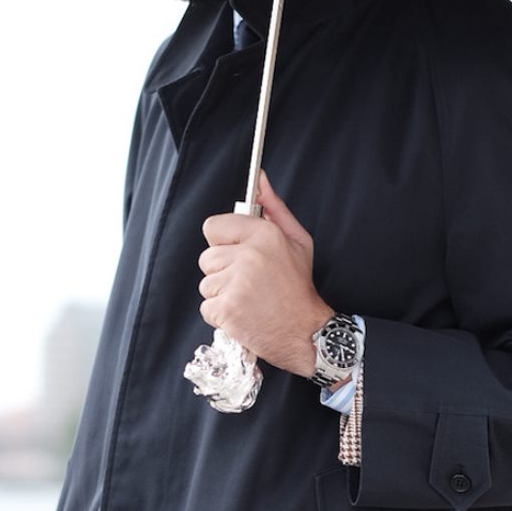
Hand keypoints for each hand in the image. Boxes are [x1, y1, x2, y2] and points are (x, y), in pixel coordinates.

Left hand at [198, 171, 333, 377]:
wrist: (305, 331)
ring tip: (249, 298)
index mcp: (264, 234)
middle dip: (223, 270)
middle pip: (207, 257)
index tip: (238, 252)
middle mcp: (248, 256)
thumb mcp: (296, 240)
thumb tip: (260, 179)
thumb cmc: (298, 285)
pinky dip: (221, 314)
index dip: (223, 241)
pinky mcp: (227, 310)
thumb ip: (274, 208)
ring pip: (206, 283)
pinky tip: (244, 313)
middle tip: (249, 280)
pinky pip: (207, 307)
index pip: (213, 226)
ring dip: (222, 293)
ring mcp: (236, 283)